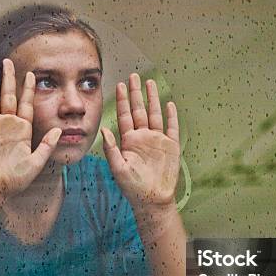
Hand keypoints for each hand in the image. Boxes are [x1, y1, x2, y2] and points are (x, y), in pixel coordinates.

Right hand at [0, 59, 61, 201]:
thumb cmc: (15, 179)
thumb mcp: (36, 162)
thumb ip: (47, 145)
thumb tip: (60, 131)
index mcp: (22, 130)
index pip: (26, 104)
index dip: (28, 89)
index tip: (31, 74)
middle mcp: (7, 124)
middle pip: (8, 96)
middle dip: (8, 78)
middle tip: (8, 61)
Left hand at [101, 73, 179, 211]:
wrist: (153, 199)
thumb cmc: (133, 188)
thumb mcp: (118, 169)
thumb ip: (111, 149)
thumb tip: (103, 129)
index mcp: (129, 141)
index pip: (124, 115)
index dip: (122, 100)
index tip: (119, 84)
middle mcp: (142, 137)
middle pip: (139, 110)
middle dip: (136, 93)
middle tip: (133, 75)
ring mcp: (157, 140)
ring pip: (155, 114)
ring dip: (153, 99)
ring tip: (150, 83)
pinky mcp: (171, 146)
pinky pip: (171, 128)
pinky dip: (171, 116)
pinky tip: (169, 104)